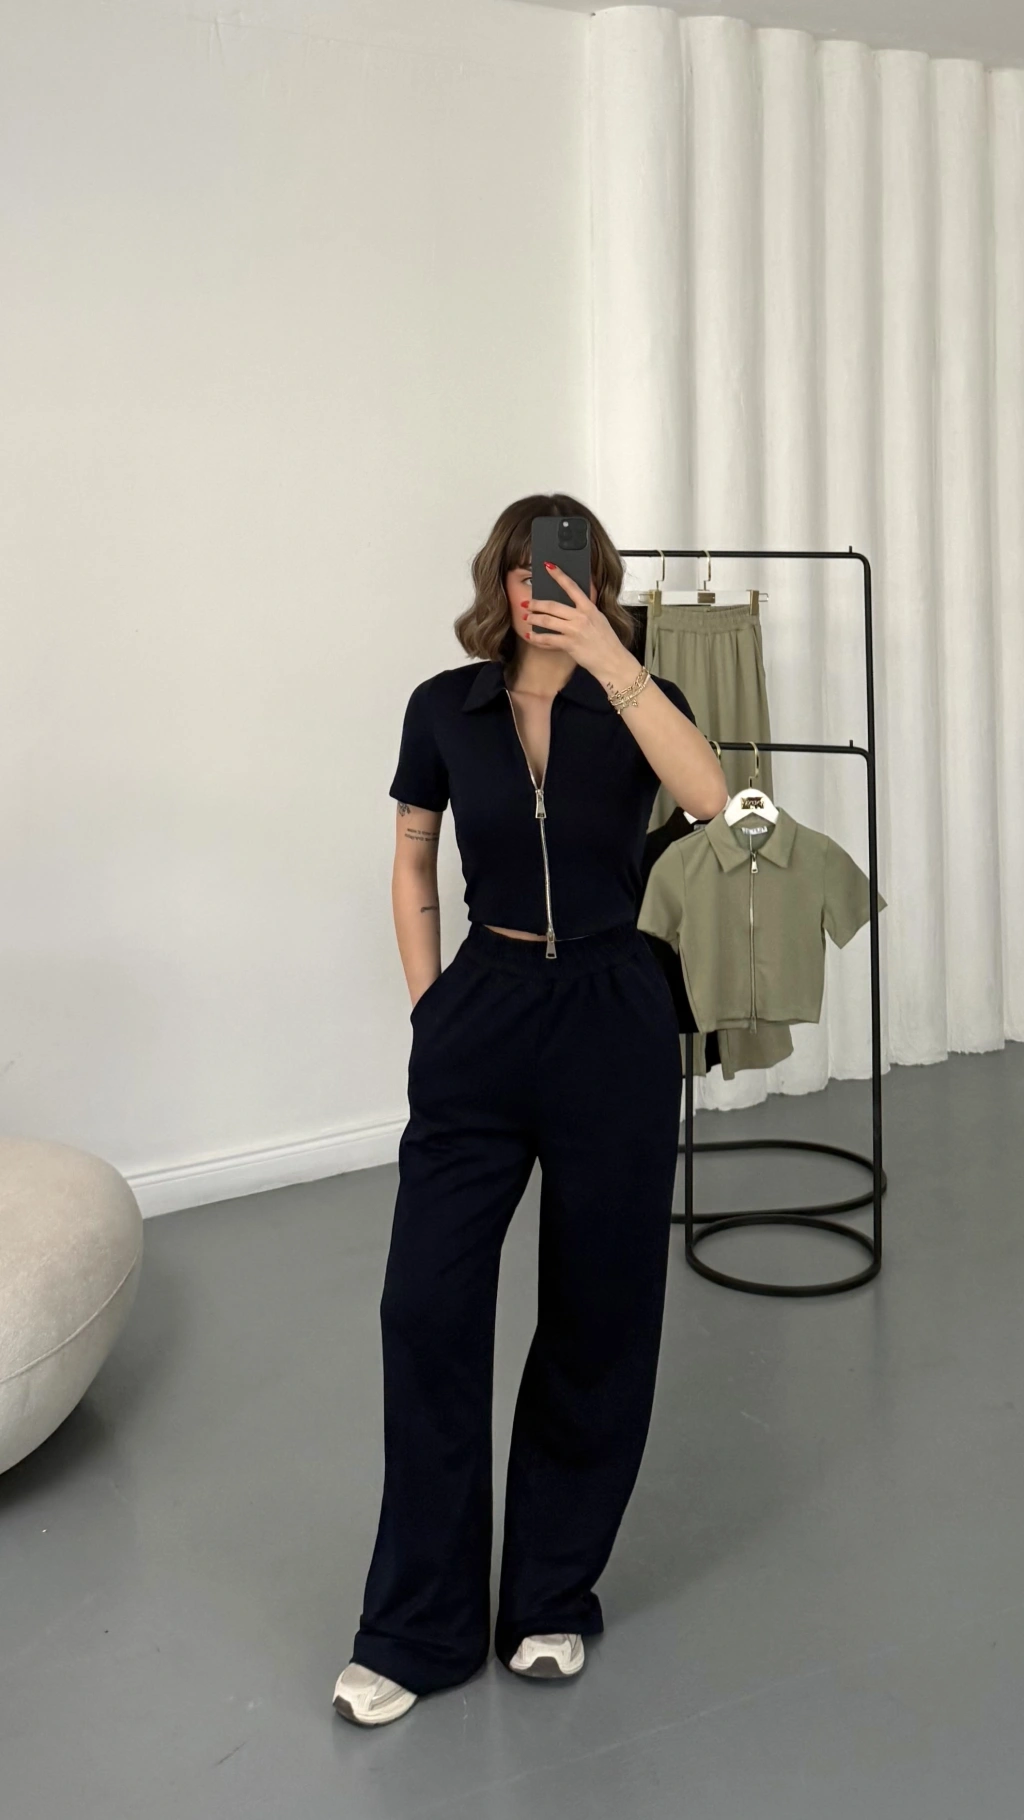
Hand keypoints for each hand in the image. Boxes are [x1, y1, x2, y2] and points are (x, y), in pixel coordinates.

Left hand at [526, 564, 633, 683]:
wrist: (612, 661)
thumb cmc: (607, 642)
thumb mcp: (599, 619)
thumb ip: (587, 610)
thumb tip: (575, 603)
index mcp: (589, 608)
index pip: (572, 587)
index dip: (559, 575)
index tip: (548, 566)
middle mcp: (581, 617)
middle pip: (553, 605)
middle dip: (536, 603)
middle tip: (527, 603)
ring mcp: (574, 630)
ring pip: (547, 621)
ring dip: (534, 618)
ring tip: (526, 618)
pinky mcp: (569, 644)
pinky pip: (548, 639)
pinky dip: (537, 638)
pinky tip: (531, 636)